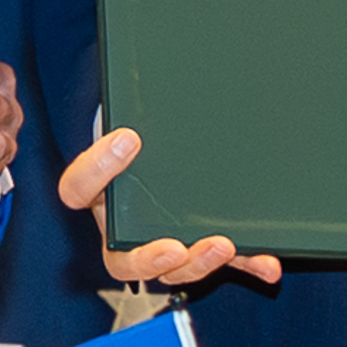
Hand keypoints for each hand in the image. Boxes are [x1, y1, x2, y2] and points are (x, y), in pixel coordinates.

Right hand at [57, 125, 283, 291]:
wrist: (165, 134)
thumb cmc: (142, 129)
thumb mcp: (131, 116)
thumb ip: (132, 106)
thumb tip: (148, 75)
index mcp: (99, 192)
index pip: (78, 189)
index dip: (98, 169)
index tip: (130, 139)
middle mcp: (124, 227)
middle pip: (122, 262)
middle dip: (150, 259)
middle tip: (173, 248)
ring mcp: (163, 241)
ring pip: (172, 271)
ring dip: (198, 264)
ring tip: (223, 245)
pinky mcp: (204, 244)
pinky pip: (223, 263)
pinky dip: (249, 264)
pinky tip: (268, 264)